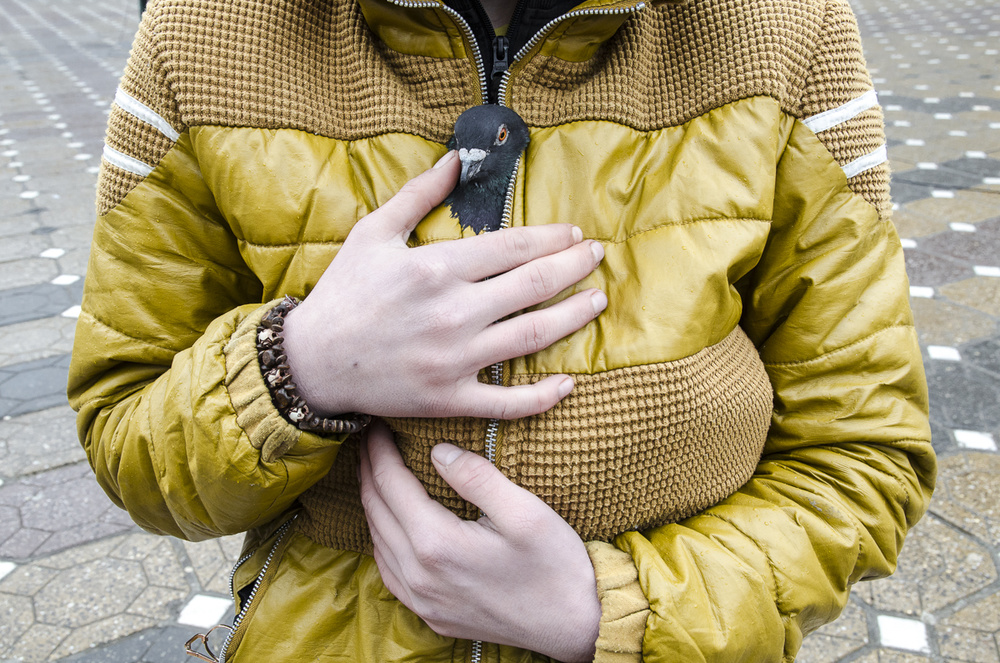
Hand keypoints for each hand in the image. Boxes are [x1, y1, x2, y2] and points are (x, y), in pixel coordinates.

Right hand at [282, 151, 606, 419]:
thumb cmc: (344, 292)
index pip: (515, 247)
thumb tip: (458, 159)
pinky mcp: (451, 398)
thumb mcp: (373, 232)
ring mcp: (456, 360)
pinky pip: (508, 402)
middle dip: (575, 268)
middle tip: (597, 257)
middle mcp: (454, 312)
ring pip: (534, 336)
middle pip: (535, 285)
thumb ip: (418, 195)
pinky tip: (569, 383)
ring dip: (575, 317)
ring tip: (597, 302)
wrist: (314, 361)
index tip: (574, 234)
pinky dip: (543, 396)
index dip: (553, 238)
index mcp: (438, 268)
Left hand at [359, 421, 601, 661]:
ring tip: (377, 473)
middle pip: (375, 511)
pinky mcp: (430, 614)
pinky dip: (383, 539)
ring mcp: (421, 600)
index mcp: (437, 544)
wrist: (573, 626)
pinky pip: (389, 571)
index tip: (378, 424)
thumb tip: (438, 450)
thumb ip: (477, 477)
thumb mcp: (524, 512)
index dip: (380, 450)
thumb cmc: (555, 566)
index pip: (390, 484)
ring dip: (373, 503)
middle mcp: (418, 575)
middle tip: (371, 441)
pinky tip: (392, 524)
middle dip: (369, 470)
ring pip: (377, 541)